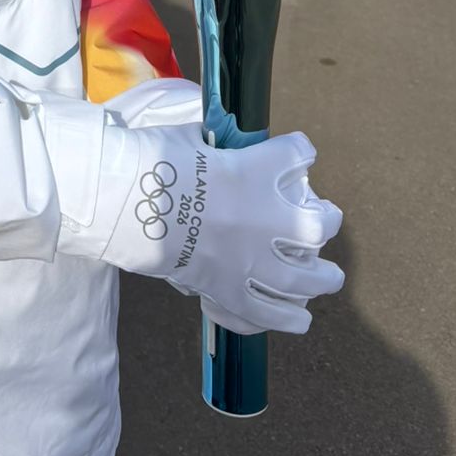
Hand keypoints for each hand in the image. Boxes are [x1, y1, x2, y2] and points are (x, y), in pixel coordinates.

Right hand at [100, 120, 342, 335]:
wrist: (126, 202)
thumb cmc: (153, 163)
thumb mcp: (187, 138)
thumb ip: (210, 143)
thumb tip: (210, 140)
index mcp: (253, 171)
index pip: (296, 154)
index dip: (299, 152)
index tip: (299, 153)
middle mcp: (263, 218)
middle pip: (318, 225)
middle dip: (327, 222)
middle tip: (325, 221)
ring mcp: (249, 259)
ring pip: (305, 278)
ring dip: (321, 278)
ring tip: (329, 278)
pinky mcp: (229, 291)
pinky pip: (267, 313)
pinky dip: (286, 317)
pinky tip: (298, 317)